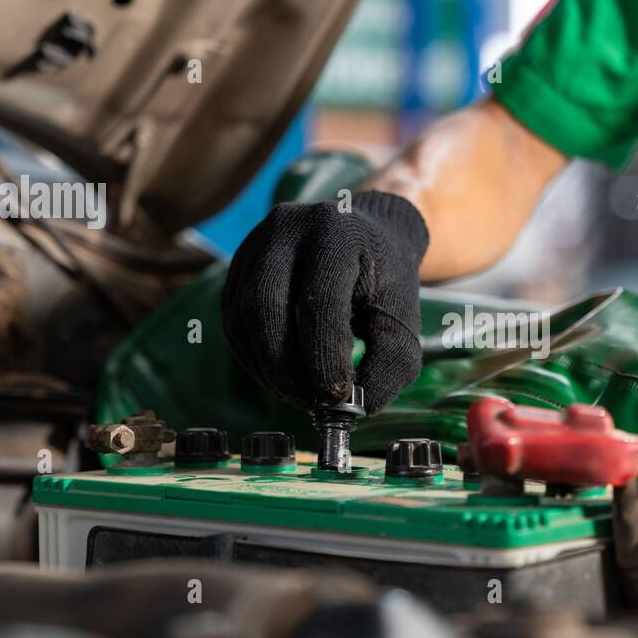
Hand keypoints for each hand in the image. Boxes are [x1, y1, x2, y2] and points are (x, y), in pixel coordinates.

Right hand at [221, 192, 428, 413]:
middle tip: (312, 402)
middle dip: (287, 367)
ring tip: (301, 392)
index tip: (338, 396)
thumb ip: (390, 364)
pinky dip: (256, 359)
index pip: (319, 300)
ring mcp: (255, 247)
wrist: (365, 239)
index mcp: (336, 232)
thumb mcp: (403, 318)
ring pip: (243, 318)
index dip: (324, 356)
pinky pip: (234, 323)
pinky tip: (283, 375)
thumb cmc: (385, 282)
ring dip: (269, 369)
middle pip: (266, 307)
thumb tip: (358, 408)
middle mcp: (287, 230)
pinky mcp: (238, 270)